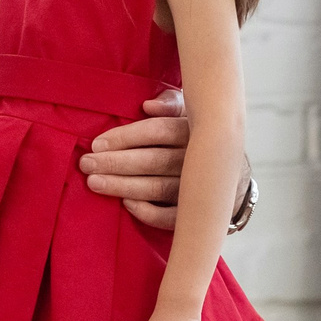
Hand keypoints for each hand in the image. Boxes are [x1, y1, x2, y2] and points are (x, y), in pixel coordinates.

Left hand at [82, 93, 191, 229]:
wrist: (234, 177)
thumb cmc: (198, 140)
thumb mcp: (190, 114)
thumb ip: (170, 103)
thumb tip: (148, 105)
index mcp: (192, 130)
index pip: (157, 131)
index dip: (125, 137)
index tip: (96, 144)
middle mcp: (196, 159)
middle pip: (152, 160)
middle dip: (116, 162)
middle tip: (86, 164)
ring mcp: (198, 188)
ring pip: (157, 188)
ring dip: (123, 186)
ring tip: (94, 183)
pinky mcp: (197, 212)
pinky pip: (171, 216)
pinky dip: (148, 212)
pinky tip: (127, 205)